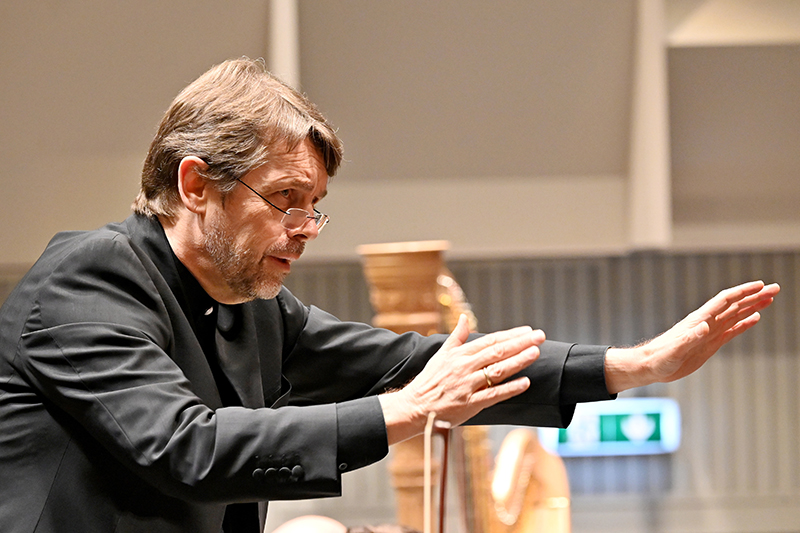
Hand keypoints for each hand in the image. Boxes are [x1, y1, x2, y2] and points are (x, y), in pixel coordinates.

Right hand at [379, 314, 544, 444]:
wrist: (415, 407)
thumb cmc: (429, 381)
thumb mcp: (441, 354)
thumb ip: (456, 336)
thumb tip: (463, 318)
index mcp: (459, 355)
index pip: (489, 341)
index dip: (510, 335)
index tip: (527, 330)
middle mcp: (464, 367)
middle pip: (497, 352)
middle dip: (520, 343)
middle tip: (539, 336)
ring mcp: (468, 385)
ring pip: (498, 371)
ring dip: (518, 361)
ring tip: (535, 353)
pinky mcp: (470, 404)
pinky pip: (494, 395)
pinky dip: (510, 388)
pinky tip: (525, 382)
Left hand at [604, 280, 779, 393]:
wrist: (651, 365)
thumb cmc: (659, 357)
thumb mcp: (675, 349)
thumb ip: (690, 338)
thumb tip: (705, 326)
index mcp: (699, 320)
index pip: (725, 300)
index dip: (743, 292)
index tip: (761, 285)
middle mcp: (706, 322)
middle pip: (735, 304)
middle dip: (755, 296)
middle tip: (775, 288)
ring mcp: (709, 332)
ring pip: (735, 314)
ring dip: (753, 306)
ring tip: (770, 299)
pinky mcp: (710, 344)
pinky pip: (731, 330)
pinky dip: (744, 323)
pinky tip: (755, 318)